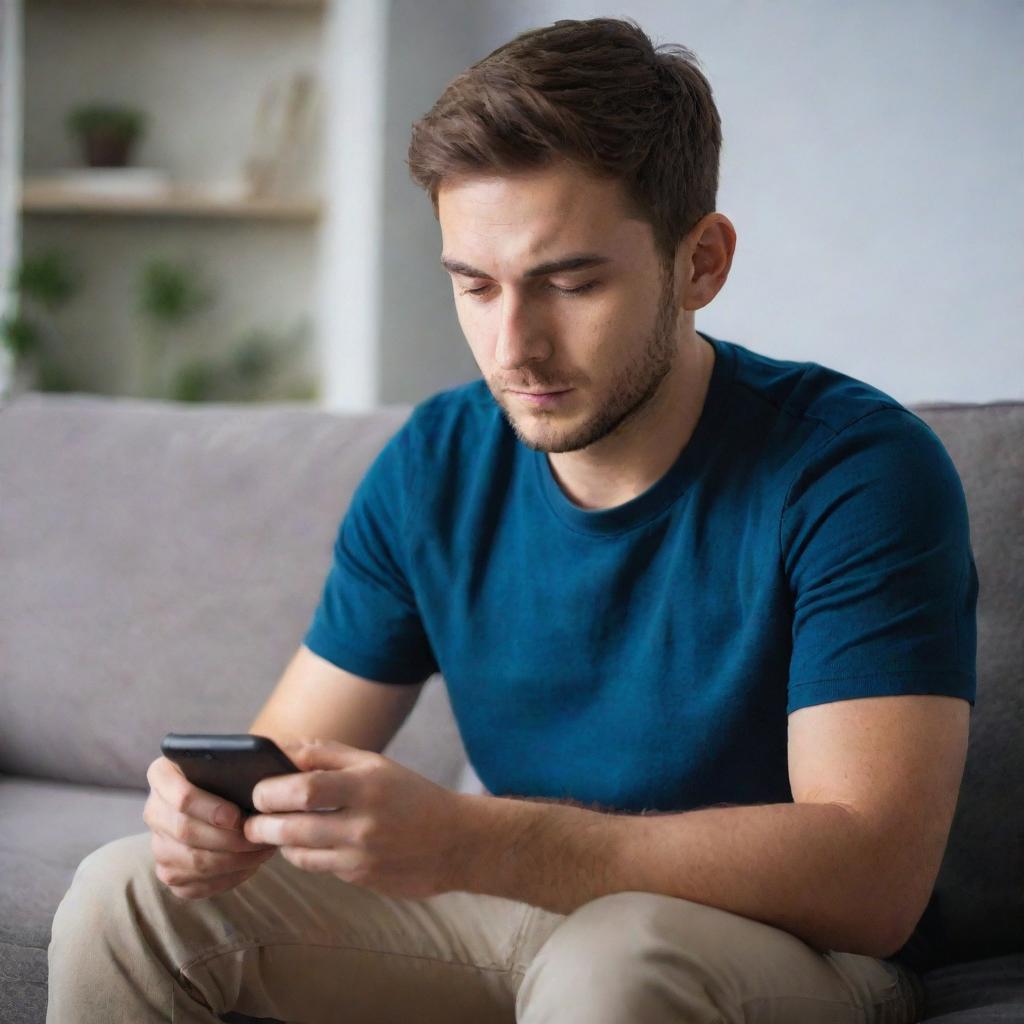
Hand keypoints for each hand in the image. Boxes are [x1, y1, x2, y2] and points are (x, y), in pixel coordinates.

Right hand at [143, 755, 277, 900]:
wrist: (221, 799)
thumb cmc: (231, 775)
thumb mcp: (230, 760)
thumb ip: (235, 763)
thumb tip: (258, 781)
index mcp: (163, 774)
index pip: (181, 797)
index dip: (211, 810)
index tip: (237, 817)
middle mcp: (154, 810)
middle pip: (187, 831)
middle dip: (229, 838)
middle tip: (260, 835)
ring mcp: (158, 844)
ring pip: (193, 861)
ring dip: (234, 860)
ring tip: (262, 850)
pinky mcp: (168, 872)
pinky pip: (195, 885)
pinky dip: (228, 878)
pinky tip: (249, 865)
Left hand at [242, 739, 470, 899]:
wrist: (456, 842)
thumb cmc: (411, 795)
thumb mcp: (376, 764)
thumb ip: (328, 754)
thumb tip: (284, 749)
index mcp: (366, 786)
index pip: (306, 788)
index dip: (272, 790)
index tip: (257, 790)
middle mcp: (363, 823)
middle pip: (292, 827)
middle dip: (261, 825)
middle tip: (250, 819)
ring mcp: (361, 856)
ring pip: (299, 853)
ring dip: (278, 842)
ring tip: (271, 830)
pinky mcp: (361, 879)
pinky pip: (320, 867)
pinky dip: (305, 855)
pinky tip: (305, 843)